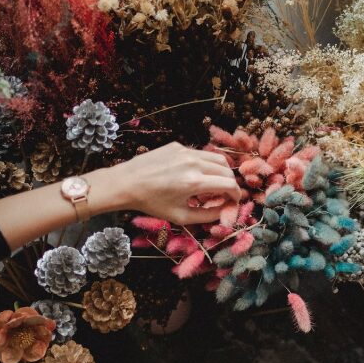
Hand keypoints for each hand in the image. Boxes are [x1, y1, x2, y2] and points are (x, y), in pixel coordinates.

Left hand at [101, 142, 242, 224]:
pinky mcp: (178, 146)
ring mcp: (185, 151)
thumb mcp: (180, 216)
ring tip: (215, 182)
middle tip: (225, 193)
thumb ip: (207, 216)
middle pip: (226, 169)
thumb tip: (225, 211)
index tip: (234, 201)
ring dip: (221, 171)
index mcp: (195, 182)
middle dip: (230, 183)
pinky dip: (205, 164)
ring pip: (216, 157)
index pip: (229, 184)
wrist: (126, 183)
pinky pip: (200, 153)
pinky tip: (194, 174)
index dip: (236, 194)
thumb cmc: (152, 203)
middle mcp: (194, 163)